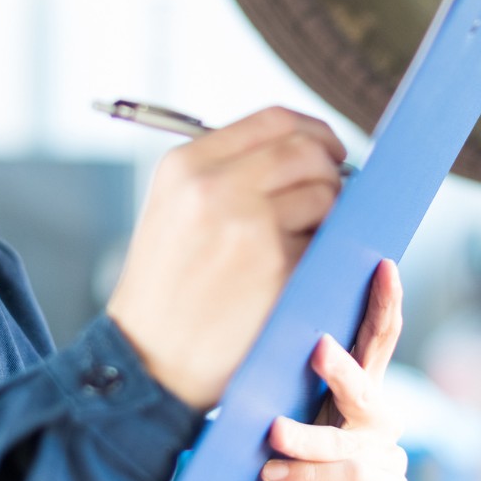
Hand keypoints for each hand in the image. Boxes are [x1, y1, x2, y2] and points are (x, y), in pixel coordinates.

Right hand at [106, 107, 346, 409]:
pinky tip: (299, 272)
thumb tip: (308, 152)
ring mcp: (248, 227)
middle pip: (306, 150)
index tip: (329, 151)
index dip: (313, 132)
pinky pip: (326, 243)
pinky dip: (325, 254)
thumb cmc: (168, 288)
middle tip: (332, 197)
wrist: (148, 361)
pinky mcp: (277, 268)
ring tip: (306, 241)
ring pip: (325, 193)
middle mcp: (215, 187)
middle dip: (331, 171)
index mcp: (186, 165)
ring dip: (331, 215)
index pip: (273, 119)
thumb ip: (228, 171)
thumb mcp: (174, 208)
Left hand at [260, 260, 408, 480]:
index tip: (383, 265)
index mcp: (354, 390)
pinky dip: (310, 473)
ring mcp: (385, 454)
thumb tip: (261, 333)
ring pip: (349, 437)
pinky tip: (275, 473)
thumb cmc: (280, 466)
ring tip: (273, 437)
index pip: (375, 338)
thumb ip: (283, 383)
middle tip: (318, 349)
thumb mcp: (280, 417)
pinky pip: (352, 474)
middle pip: (368, 382)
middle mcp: (376, 417)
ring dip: (308, 438)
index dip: (384, 302)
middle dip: (343, 367)